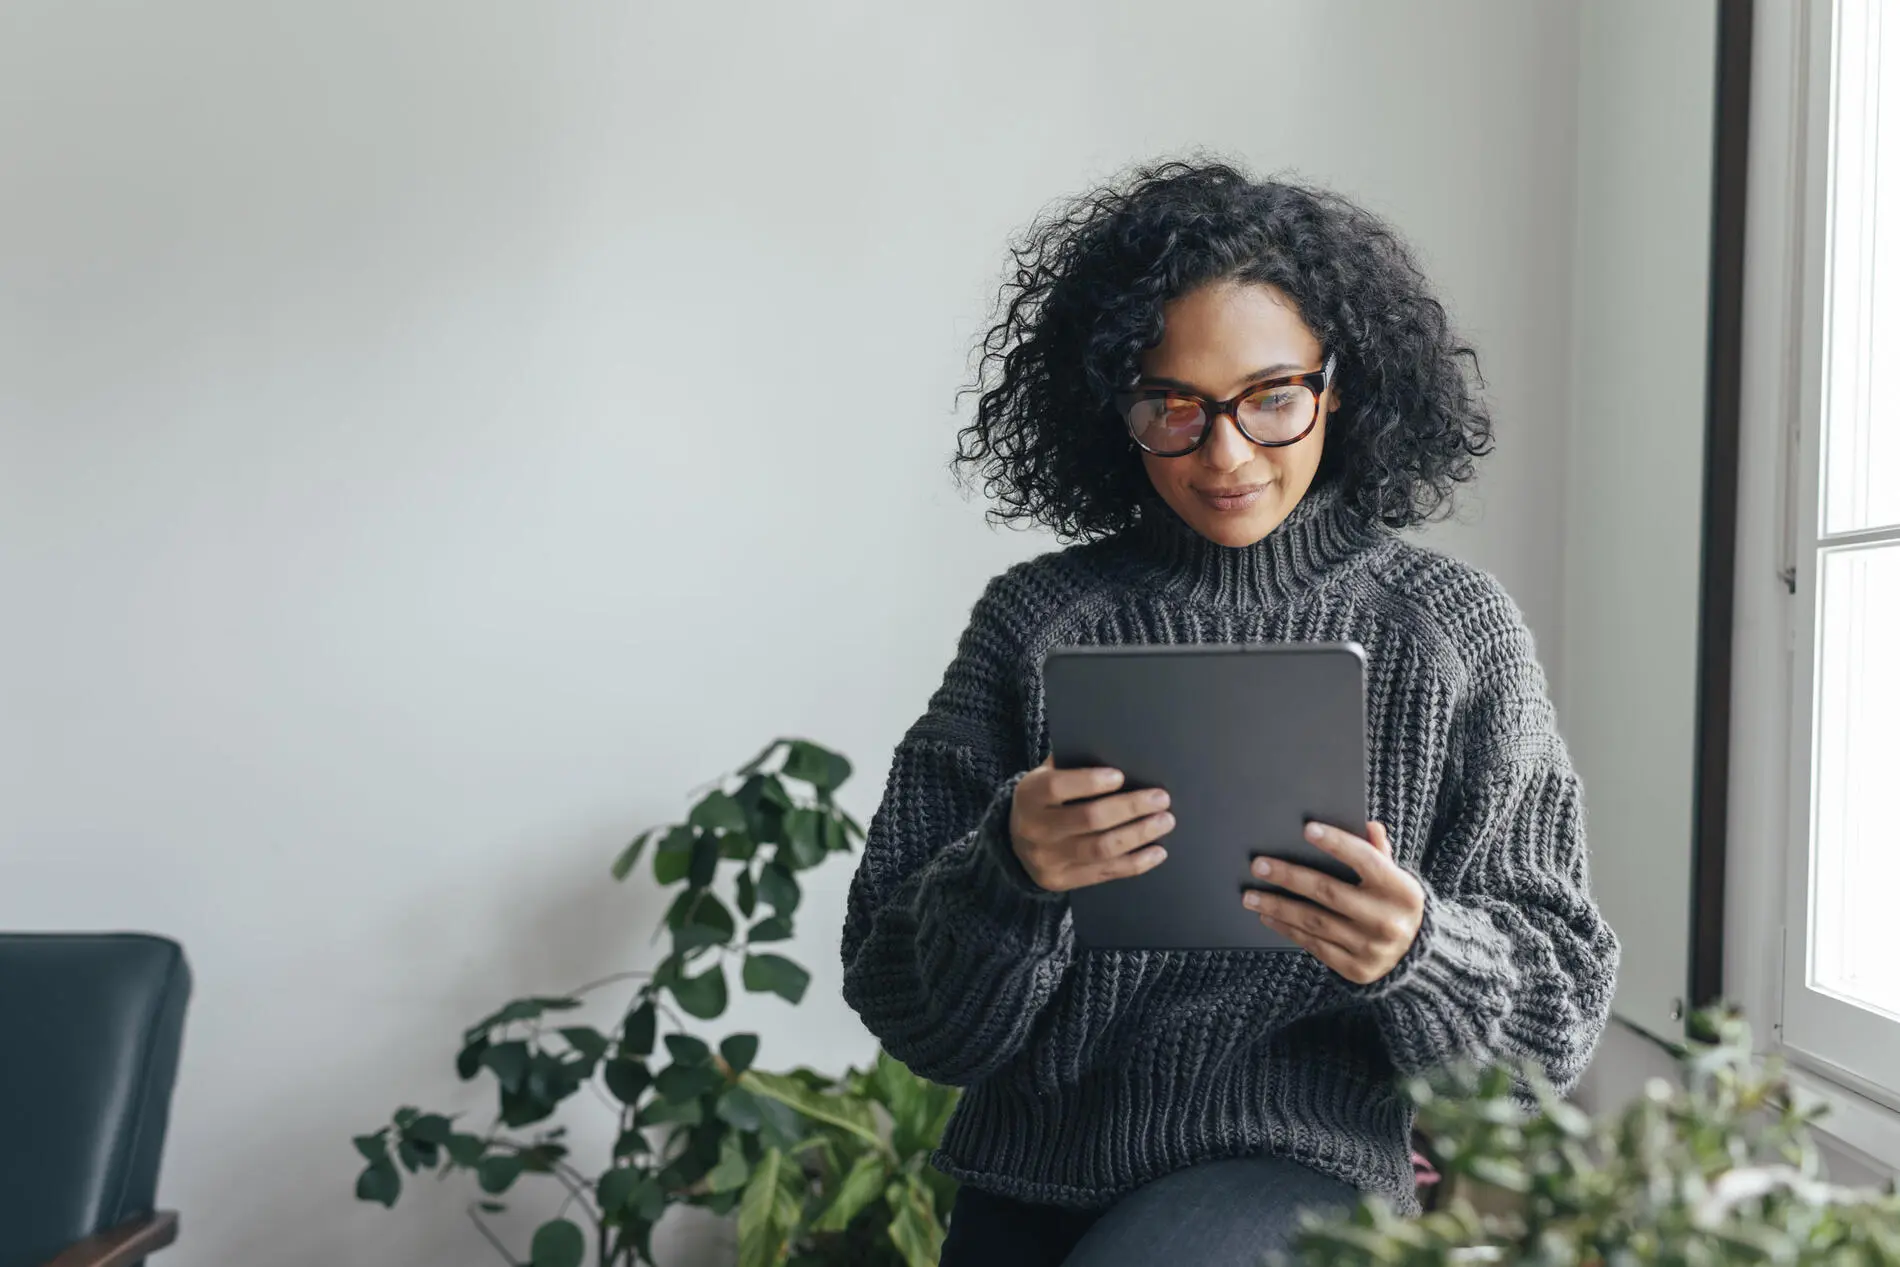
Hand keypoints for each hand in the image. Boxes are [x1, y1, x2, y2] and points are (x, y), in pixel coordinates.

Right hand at [1008, 758, 1173, 892]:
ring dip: (1138, 835)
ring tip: (1165, 821)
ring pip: (1101, 849)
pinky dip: (1136, 863)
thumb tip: (1120, 755)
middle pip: (1089, 819)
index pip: (1057, 787)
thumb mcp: (1045, 777)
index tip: (1121, 776)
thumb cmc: (1044, 800)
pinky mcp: (1063, 881)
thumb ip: (1072, 766)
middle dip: (1130, 808)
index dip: (1089, 782)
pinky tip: (1157, 851)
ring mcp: (1048, 860)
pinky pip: (1105, 873)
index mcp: (1029, 796)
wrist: (1015, 843)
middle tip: (1161, 799)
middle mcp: (1035, 830)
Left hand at [1242, 821, 1424, 984]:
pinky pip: (1314, 946)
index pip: (1366, 860)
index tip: (1307, 829)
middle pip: (1329, 893)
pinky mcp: (1356, 969)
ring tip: (1250, 894)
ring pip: (1315, 922)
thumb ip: (1379, 852)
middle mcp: (1388, 920)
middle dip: (1290, 877)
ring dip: (1278, 906)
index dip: (1337, 843)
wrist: (1415, 957)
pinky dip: (1287, 929)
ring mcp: (1371, 948)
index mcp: (1402, 890)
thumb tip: (1367, 826)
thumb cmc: (1394, 904)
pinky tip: (1268, 915)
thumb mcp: (1395, 877)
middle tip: (1259, 865)